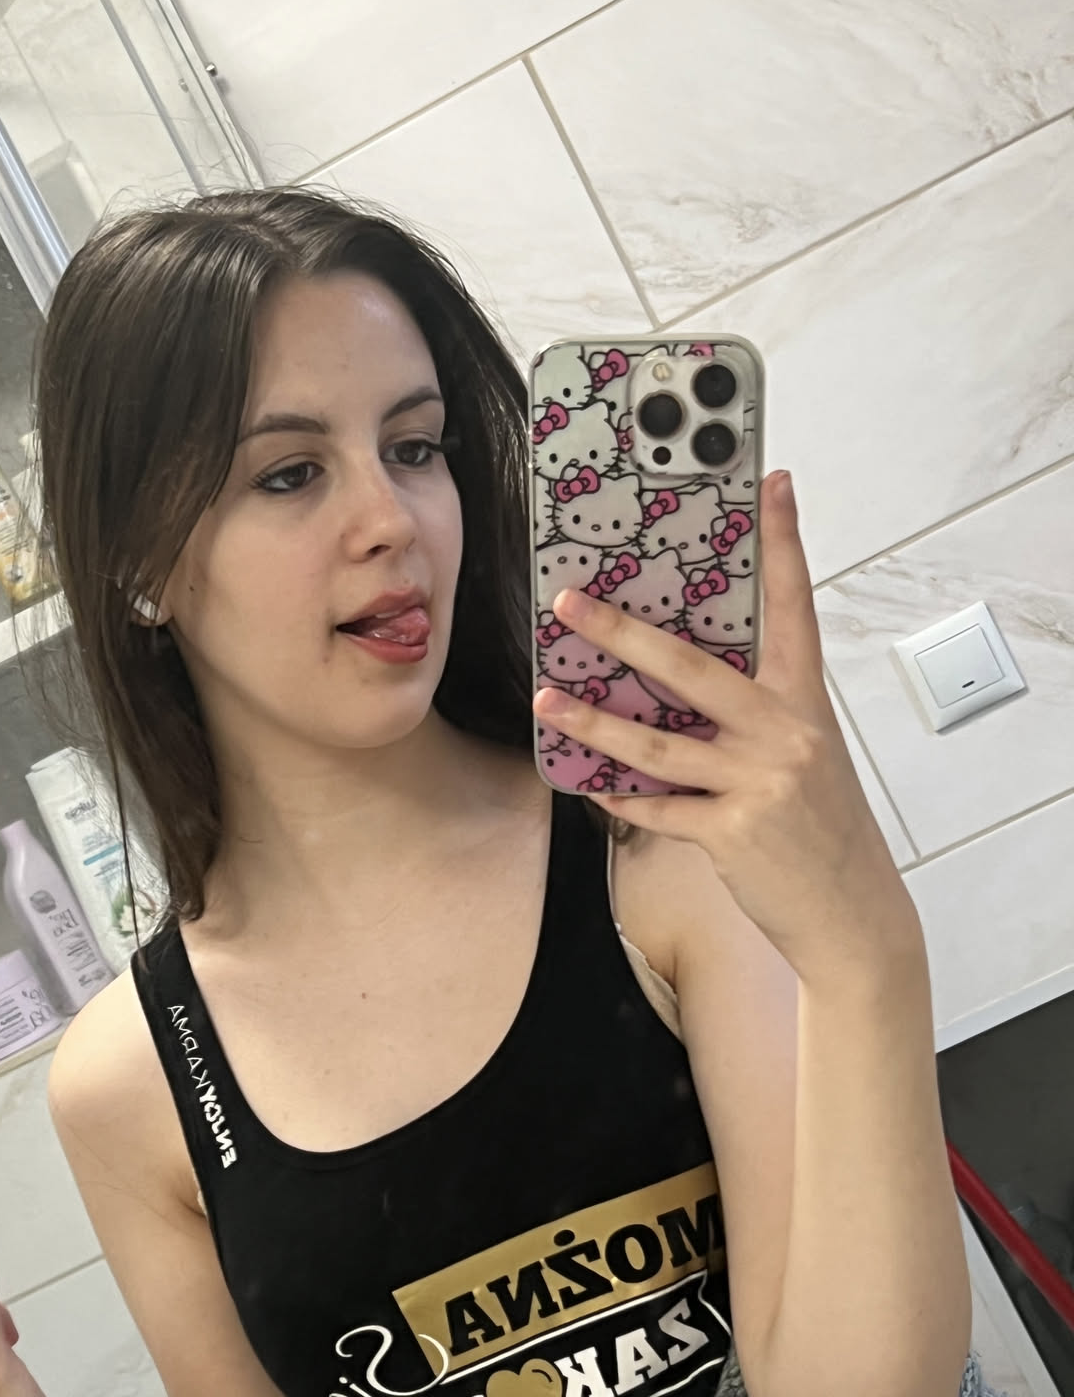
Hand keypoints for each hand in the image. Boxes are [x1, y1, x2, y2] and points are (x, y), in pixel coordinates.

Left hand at [531, 471, 919, 984]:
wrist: (851, 911)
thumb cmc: (819, 826)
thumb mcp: (805, 754)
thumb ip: (757, 713)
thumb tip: (680, 680)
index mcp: (805, 701)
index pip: (795, 607)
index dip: (784, 545)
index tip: (773, 485)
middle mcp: (785, 733)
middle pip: (691, 669)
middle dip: (623, 633)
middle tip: (571, 603)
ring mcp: (758, 783)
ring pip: (658, 744)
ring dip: (593, 722)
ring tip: (545, 701)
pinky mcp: (732, 833)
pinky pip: (658, 808)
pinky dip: (620, 795)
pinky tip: (587, 780)